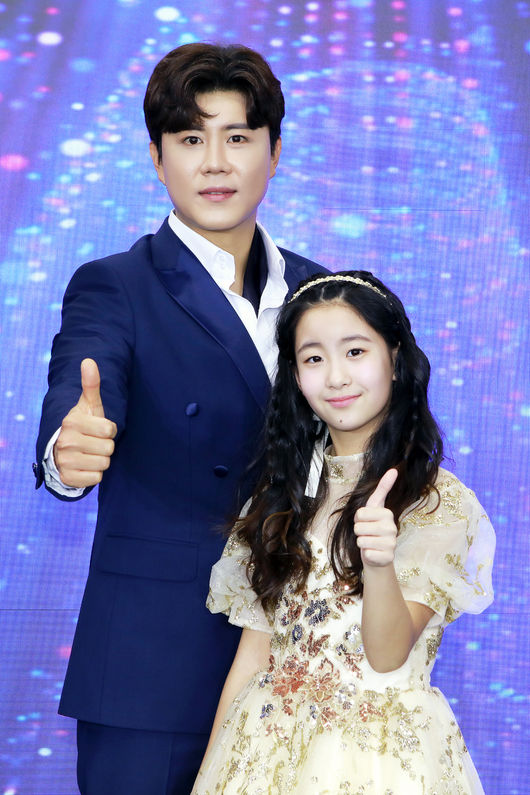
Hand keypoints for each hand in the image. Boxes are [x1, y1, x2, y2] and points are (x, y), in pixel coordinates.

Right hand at [53, 358, 116, 487]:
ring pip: (104, 464)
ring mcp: (65, 461)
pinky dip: (94, 474)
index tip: (98, 429)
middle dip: (105, 446)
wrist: (61, 450)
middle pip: (109, 448)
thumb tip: (89, 361)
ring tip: (89, 453)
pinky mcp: (68, 478)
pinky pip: (97, 478)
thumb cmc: (82, 425)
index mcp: (72, 422)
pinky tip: (85, 466)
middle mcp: (66, 441)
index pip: (110, 429)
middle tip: (93, 443)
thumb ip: (91, 384)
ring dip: (101, 460)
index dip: (108, 430)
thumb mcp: (88, 405)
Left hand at [354, 469, 398, 566]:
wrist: (377, 555)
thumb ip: (383, 488)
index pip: (359, 513)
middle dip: (359, 531)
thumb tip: (394, 469)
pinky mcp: (387, 557)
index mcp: (387, 514)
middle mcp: (392, 528)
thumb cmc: (373, 528)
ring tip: (370, 543)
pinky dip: (366, 554)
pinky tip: (374, 553)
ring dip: (362, 543)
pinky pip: (366, 553)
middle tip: (367, 533)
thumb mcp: (375, 507)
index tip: (366, 521)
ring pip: (361, 540)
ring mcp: (391, 543)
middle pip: (358, 527)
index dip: (358, 519)